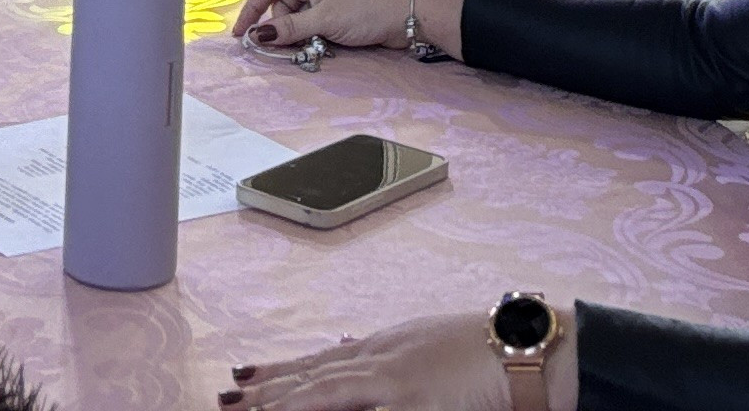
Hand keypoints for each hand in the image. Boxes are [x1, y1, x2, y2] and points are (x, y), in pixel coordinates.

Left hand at [225, 311, 576, 410]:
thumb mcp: (423, 344)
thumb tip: (348, 346)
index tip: (244, 377)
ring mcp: (392, 383)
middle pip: (311, 378)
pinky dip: (324, 409)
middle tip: (224, 399)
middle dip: (266, 393)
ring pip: (322, 394)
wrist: (525, 347)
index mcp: (383, 349)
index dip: (279, 372)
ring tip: (243, 410)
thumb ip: (385, 352)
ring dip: (282, 405)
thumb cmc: (483, 348)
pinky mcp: (410, 403)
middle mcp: (380, 361)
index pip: (319, 362)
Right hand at [236, 0, 440, 57]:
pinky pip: (312, 23)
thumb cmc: (368, 9)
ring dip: (297, 33)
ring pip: (297, 16)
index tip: (243, 33)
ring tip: (310, 45)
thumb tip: (259, 35)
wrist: (406, 16)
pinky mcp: (337, 11)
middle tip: (283, 47)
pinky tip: (319, 45)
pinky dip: (310, 35)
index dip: (253, 9)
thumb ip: (289, 28)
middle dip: (279, 26)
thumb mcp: (324, 20)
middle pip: (281, 4)